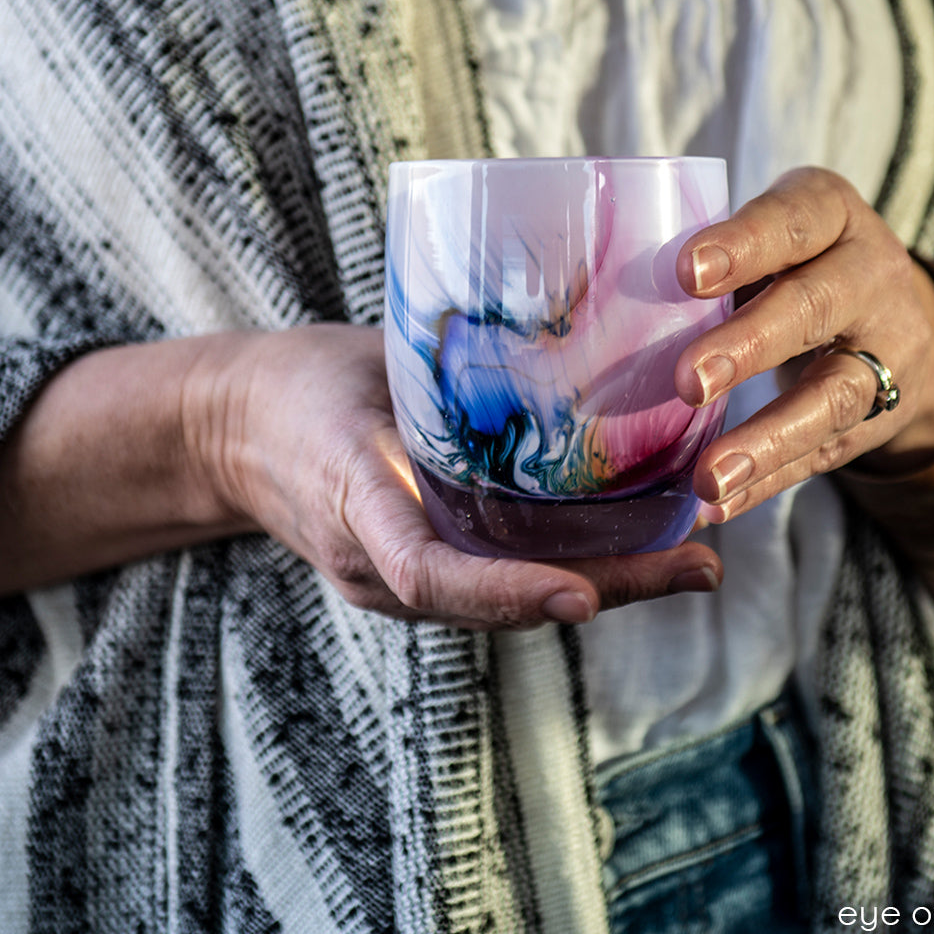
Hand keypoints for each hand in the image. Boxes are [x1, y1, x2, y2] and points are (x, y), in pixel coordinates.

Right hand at [189, 324, 723, 629]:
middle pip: (493, 603)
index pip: (423, 571)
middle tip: (697, 566)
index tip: (580, 592)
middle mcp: (377, 566)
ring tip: (694, 559)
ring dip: (605, 585)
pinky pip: (500, 579)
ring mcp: (396, 581)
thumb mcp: (361, 363)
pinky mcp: (418, 569)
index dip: (502, 590)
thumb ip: (442, 374)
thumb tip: (557, 330)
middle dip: (602, 590)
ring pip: (508, 601)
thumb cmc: (300, 386)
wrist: (237, 430)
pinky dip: (570, 567)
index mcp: (352, 506)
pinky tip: (638, 545)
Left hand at [673, 167, 933, 521]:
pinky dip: (769, 483)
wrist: (899, 315)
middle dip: (748, 346)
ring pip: (833, 397)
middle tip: (686, 381)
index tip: (683, 273)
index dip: (741, 245)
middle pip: (813, 308)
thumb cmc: (793, 262)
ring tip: (708, 477)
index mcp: (832, 213)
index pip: (791, 221)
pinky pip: (826, 454)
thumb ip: (713, 261)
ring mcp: (886, 350)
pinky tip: (720, 504)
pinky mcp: (881, 415)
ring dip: (766, 440)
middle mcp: (871, 275)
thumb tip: (601, 302)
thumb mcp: (769, 237)